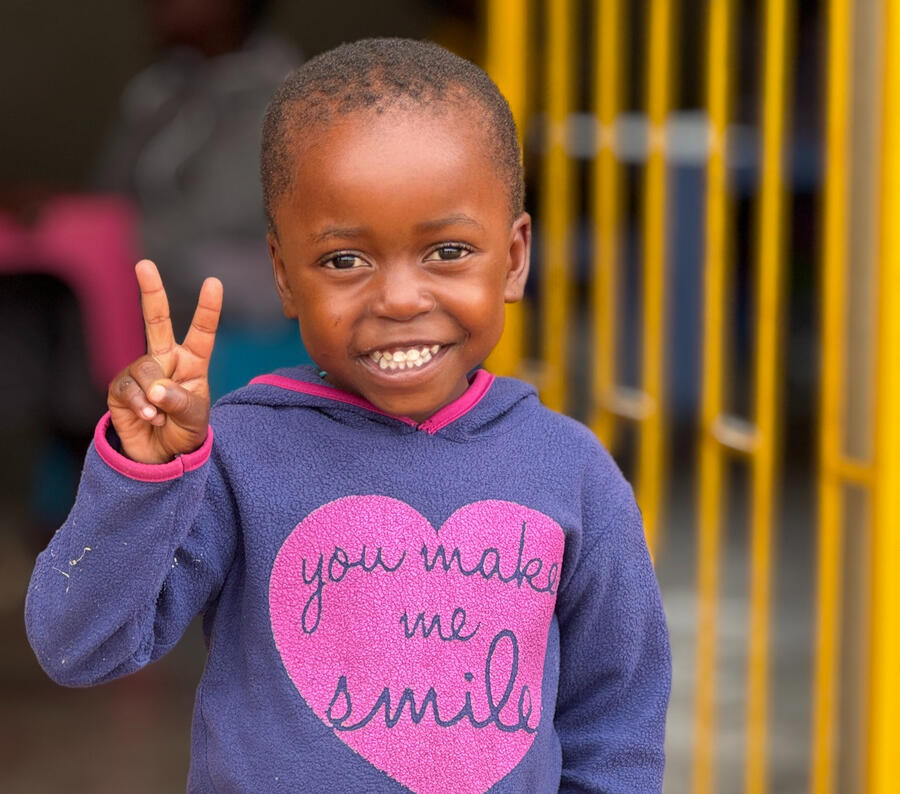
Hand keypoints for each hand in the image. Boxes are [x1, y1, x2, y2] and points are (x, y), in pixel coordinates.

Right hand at [108, 260, 222, 463]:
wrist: (160, 457)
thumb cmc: (185, 431)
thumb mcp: (194, 418)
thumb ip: (180, 401)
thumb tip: (156, 388)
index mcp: (193, 362)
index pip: (202, 332)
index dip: (208, 309)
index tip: (213, 283)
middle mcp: (166, 360)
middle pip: (156, 321)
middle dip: (151, 292)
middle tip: (144, 264)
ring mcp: (141, 371)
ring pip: (146, 369)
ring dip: (156, 396)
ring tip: (161, 415)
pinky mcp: (120, 387)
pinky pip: (129, 388)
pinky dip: (141, 405)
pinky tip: (148, 417)